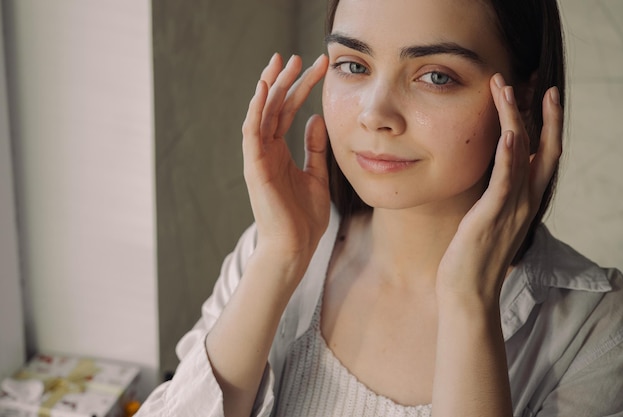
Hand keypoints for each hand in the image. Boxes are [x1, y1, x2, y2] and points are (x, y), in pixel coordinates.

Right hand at [242, 53, 330, 262]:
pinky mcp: (255, 167)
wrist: (295, 247)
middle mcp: (265, 151)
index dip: (299, 88)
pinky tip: (264, 89)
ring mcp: (258, 158)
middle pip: (272, 107)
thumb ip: (314, 149)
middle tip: (296, 56)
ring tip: (281, 62)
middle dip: (283, 80)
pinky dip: (256, 110)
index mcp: (278, 152)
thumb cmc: (303, 218)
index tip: (316, 68)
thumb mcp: (316, 176)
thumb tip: (315, 119)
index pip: (287, 112)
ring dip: (269, 87)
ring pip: (260, 114)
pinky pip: (252, 133)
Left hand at [436, 73, 562, 305]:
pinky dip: (510, 157)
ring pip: (523, 156)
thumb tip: (492, 179)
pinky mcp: (492, 217)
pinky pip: (505, 182)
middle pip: (545, 149)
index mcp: (525, 201)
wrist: (468, 294)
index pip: (545, 155)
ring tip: (507, 91)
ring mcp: (511, 209)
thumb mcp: (489, 220)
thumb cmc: (474, 258)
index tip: (543, 96)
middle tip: (538, 83)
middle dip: (543, 114)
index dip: (548, 124)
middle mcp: (525, 202)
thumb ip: (496, 198)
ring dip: (516, 121)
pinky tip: (510, 134)